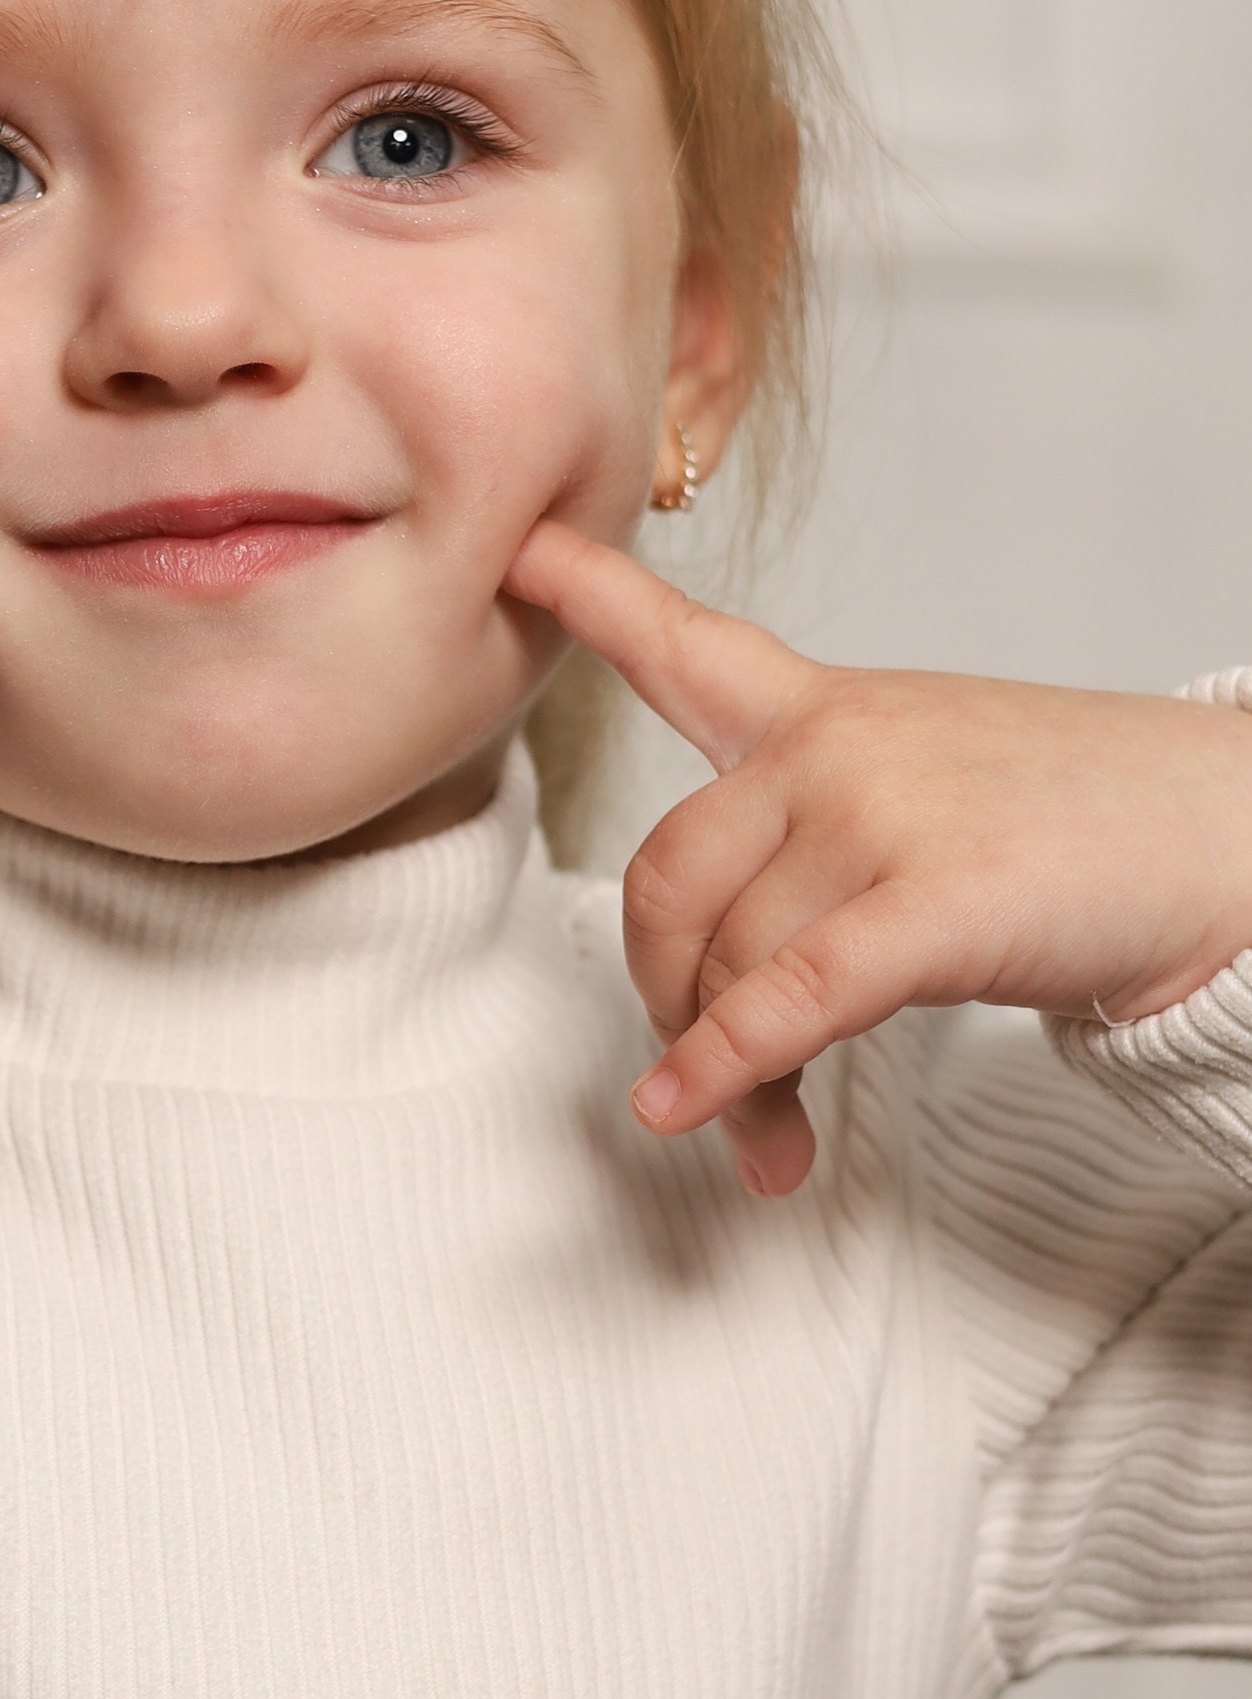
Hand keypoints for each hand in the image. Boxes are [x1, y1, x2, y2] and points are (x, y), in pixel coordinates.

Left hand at [504, 520, 1251, 1196]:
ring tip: (771, 1145)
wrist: (1240, 840)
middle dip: (666, 999)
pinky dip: (730, 1064)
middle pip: (665, 879)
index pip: (687, 646)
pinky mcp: (935, 900)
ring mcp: (882, 812)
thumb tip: (727, 997)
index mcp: (826, 712)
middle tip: (700, 1085)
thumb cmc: (1084, 831)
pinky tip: (689, 1110)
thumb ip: (812, 849)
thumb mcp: (928, 789)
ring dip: (729, 1078)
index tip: (519, 553)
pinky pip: (793, 996)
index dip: (592, 596)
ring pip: (728, 962)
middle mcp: (835, 746)